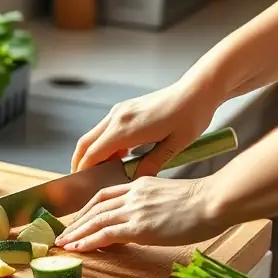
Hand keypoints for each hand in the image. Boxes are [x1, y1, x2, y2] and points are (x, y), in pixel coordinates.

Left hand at [55, 175, 225, 251]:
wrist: (214, 200)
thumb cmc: (205, 201)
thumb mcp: (174, 196)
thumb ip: (157, 203)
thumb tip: (154, 216)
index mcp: (141, 184)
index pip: (106, 195)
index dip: (89, 208)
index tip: (80, 218)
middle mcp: (133, 194)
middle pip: (95, 207)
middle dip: (77, 221)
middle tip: (65, 233)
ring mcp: (135, 210)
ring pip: (96, 220)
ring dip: (76, 233)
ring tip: (63, 244)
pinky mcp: (139, 227)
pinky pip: (105, 234)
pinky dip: (88, 242)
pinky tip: (78, 248)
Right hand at [71, 75, 218, 177]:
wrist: (196, 91)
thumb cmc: (190, 116)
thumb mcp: (175, 145)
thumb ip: (152, 164)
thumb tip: (134, 180)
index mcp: (126, 128)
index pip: (93, 153)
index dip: (84, 171)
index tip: (82, 187)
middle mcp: (117, 117)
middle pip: (85, 143)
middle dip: (80, 163)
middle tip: (83, 183)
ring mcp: (120, 111)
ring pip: (94, 135)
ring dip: (93, 154)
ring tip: (106, 173)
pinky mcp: (125, 109)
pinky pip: (105, 129)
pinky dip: (104, 144)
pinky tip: (121, 156)